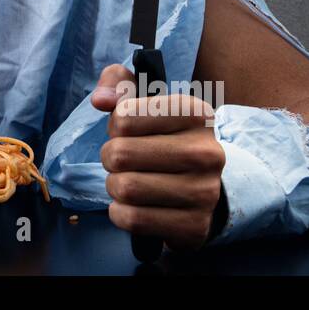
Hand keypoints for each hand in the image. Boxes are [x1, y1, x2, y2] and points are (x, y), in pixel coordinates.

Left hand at [91, 63, 225, 251]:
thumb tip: (100, 100)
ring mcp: (204, 192)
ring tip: (128, 180)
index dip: (116, 125)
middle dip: (110, 157)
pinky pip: (133, 219)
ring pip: (125, 188)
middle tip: (123, 160)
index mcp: (196, 113)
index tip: (129, 130)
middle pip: (120, 154)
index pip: (124, 117)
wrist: (199, 185)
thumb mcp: (144, 99)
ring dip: (114, 186)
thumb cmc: (162, 136)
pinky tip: (132, 205)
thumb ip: (118, 83)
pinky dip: (120, 213)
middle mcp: (207, 152)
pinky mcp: (194, 225)